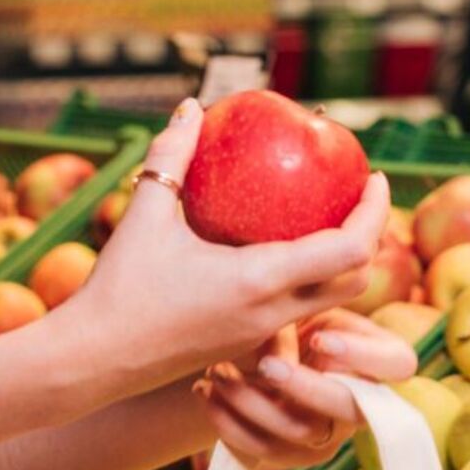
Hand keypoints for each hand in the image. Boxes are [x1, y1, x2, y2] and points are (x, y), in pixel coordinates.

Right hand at [58, 100, 390, 394]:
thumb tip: (191, 107)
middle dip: (370, 238)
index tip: (376, 178)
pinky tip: (282, 253)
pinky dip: (309, 284)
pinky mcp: (245, 347)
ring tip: (328, 220)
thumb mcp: (145, 213)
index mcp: (261, 280)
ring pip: (329, 303)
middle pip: (355, 281)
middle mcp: (272, 313)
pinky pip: (296, 314)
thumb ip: (172, 156)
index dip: (376, 212)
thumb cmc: (118, 288)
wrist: (93, 362)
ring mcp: (261, 337)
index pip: (350, 249)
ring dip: (342, 265)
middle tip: (359, 197)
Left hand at [198, 310, 418, 469]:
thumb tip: (291, 308)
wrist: (250, 345)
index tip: (320, 340)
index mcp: (375, 356)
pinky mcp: (288, 452)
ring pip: (298, 431)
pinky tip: (205, 389)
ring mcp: (324, 432)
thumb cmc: (287, 309)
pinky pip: (260, 450)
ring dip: (253, 401)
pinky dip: (226, 421)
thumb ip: (309, 298)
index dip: (363, 356)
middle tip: (266, 364)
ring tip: (218, 371)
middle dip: (304, 387)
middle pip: (347, 407)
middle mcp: (359, 400)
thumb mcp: (304, 298)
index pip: (398, 363)